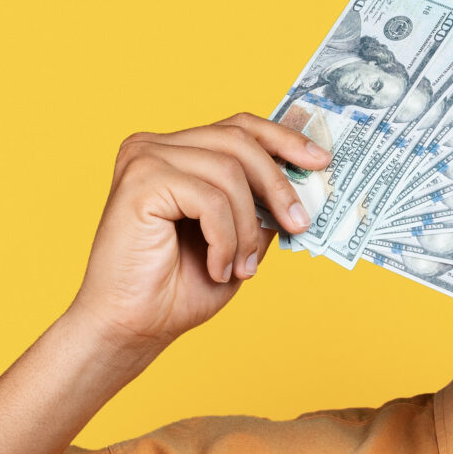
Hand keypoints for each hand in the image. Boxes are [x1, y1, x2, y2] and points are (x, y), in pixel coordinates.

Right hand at [63, 114, 331, 354]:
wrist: (132, 326)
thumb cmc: (178, 289)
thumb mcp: (239, 241)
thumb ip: (262, 208)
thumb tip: (306, 186)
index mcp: (176, 154)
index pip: (238, 127)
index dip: (283, 139)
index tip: (320, 161)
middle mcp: (155, 147)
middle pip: (238, 141)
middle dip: (279, 185)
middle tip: (299, 225)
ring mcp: (144, 159)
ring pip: (229, 172)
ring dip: (247, 228)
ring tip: (243, 267)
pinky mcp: (140, 180)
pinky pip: (210, 199)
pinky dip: (224, 239)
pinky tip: (217, 267)